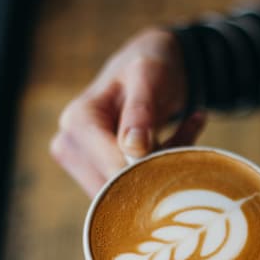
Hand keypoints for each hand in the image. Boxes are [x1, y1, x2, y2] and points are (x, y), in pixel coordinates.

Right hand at [51, 28, 205, 196]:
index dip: (149, 171)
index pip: (112, 168)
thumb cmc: (149, 65)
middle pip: (117, 186)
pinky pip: (130, 190)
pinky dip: (159, 172)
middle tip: (189, 142)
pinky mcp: (97, 173)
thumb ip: (142, 110)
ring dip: (161, 172)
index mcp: (78, 121)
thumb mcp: (149, 76)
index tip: (180, 158)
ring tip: (185, 135)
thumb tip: (133, 149)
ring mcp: (82, 163)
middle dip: (157, 172)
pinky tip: (178, 142)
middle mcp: (70, 146)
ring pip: (125, 193)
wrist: (149, 68)